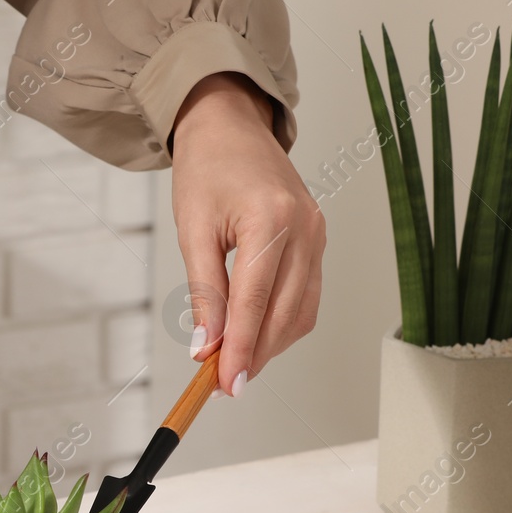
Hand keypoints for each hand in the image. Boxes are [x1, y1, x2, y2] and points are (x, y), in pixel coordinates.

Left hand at [171, 72, 326, 396]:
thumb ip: (204, 292)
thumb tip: (206, 346)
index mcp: (271, 220)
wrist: (229, 128)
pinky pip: (307, 296)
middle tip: (224, 384)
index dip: (240, 349)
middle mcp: (305, 228)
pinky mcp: (318, 241)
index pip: (255, 302)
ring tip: (236, 365)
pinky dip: (283, 323)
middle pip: (284, 314)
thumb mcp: (193, 231)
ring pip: (301, 312)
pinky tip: (256, 336)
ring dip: (271, 345)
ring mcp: (318, 234)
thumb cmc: (207, 171)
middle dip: (255, 354)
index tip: (225, 384)